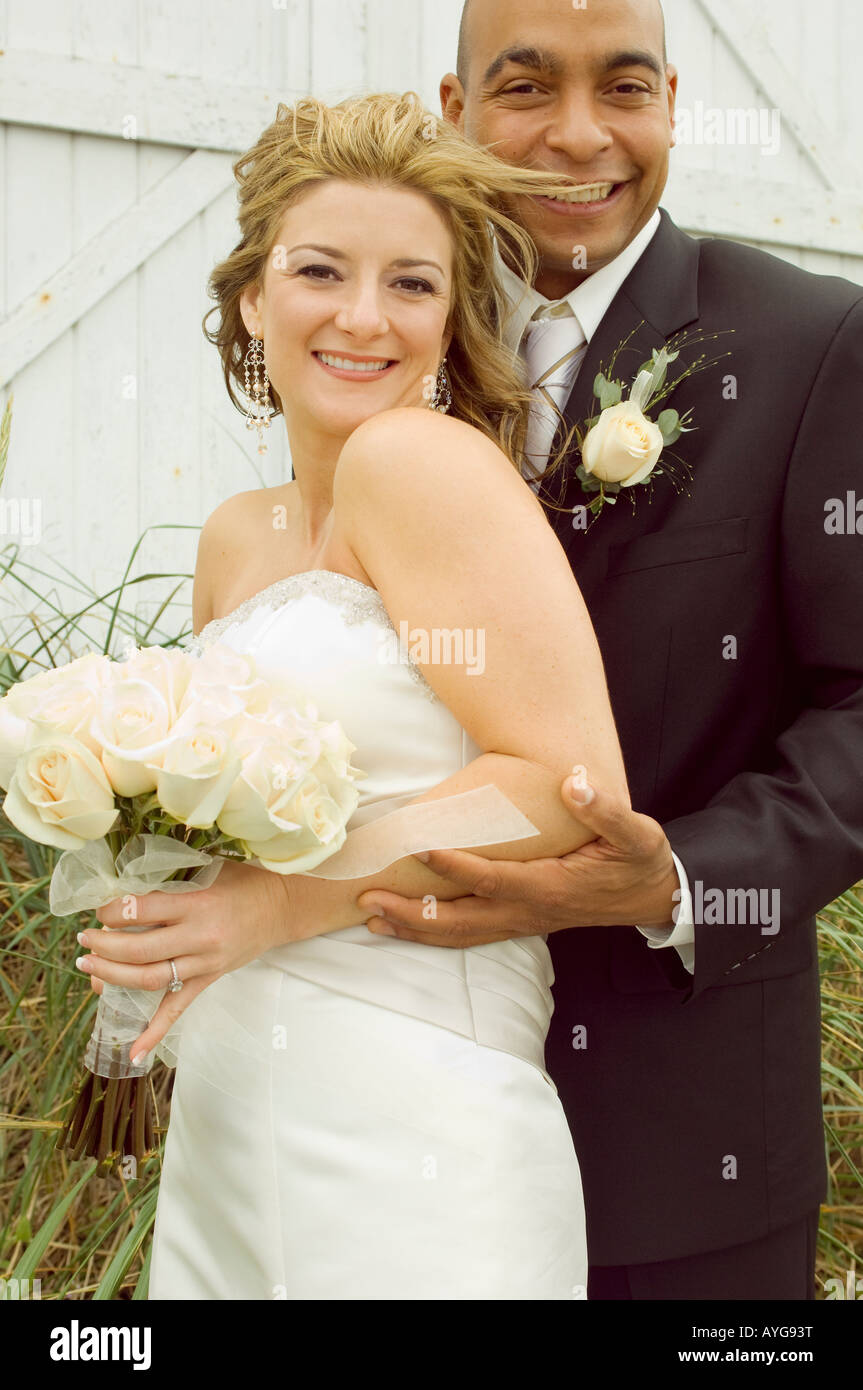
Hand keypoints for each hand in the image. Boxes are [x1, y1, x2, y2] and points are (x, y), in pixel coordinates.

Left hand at [77, 857, 290, 1062]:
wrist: (282, 907)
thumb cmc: (244, 882)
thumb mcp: (208, 870)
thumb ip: (171, 881)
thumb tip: (127, 892)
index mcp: (197, 904)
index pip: (143, 911)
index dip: (113, 911)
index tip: (101, 909)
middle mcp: (199, 937)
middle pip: (140, 950)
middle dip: (104, 946)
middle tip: (84, 940)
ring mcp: (204, 964)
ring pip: (150, 979)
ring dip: (113, 976)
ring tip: (89, 968)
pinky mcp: (208, 980)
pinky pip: (178, 1009)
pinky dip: (154, 1032)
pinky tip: (134, 1053)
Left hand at [356, 770, 678, 947]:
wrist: (652, 897)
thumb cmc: (639, 861)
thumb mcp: (636, 833)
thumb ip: (605, 810)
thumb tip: (574, 783)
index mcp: (551, 888)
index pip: (494, 880)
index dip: (458, 868)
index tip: (423, 849)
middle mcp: (529, 912)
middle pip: (462, 920)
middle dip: (414, 911)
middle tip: (370, 896)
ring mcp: (522, 922)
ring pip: (460, 934)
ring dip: (415, 927)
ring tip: (372, 917)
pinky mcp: (519, 922)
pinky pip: (469, 934)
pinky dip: (434, 932)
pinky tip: (405, 923)